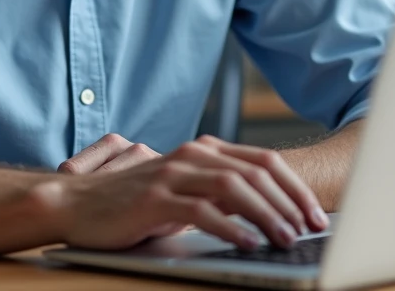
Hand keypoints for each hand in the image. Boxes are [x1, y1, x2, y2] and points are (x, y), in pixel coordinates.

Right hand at [44, 135, 328, 251]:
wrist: (78, 205)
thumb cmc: (134, 205)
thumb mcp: (184, 194)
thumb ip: (220, 195)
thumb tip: (269, 215)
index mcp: (204, 151)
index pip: (263, 162)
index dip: (294, 188)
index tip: (316, 215)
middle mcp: (192, 155)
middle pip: (256, 172)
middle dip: (289, 202)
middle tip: (311, 229)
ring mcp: (173, 173)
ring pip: (234, 188)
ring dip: (266, 214)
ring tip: (286, 238)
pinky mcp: (155, 197)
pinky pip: (201, 209)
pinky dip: (230, 227)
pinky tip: (248, 243)